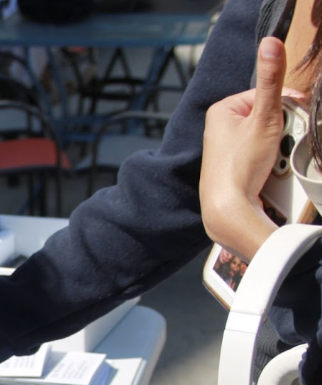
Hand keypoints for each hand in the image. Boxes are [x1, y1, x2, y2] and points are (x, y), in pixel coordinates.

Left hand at [199, 36, 303, 259]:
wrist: (228, 208)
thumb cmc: (241, 165)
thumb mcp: (264, 117)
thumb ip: (271, 81)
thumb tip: (270, 43)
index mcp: (222, 110)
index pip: (266, 95)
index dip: (287, 106)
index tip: (297, 117)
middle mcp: (219, 129)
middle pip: (268, 118)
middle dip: (283, 130)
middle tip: (282, 145)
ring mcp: (225, 150)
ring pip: (267, 139)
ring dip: (280, 148)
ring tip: (274, 162)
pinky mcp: (232, 168)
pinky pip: (261, 158)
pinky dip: (271, 163)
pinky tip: (268, 174)